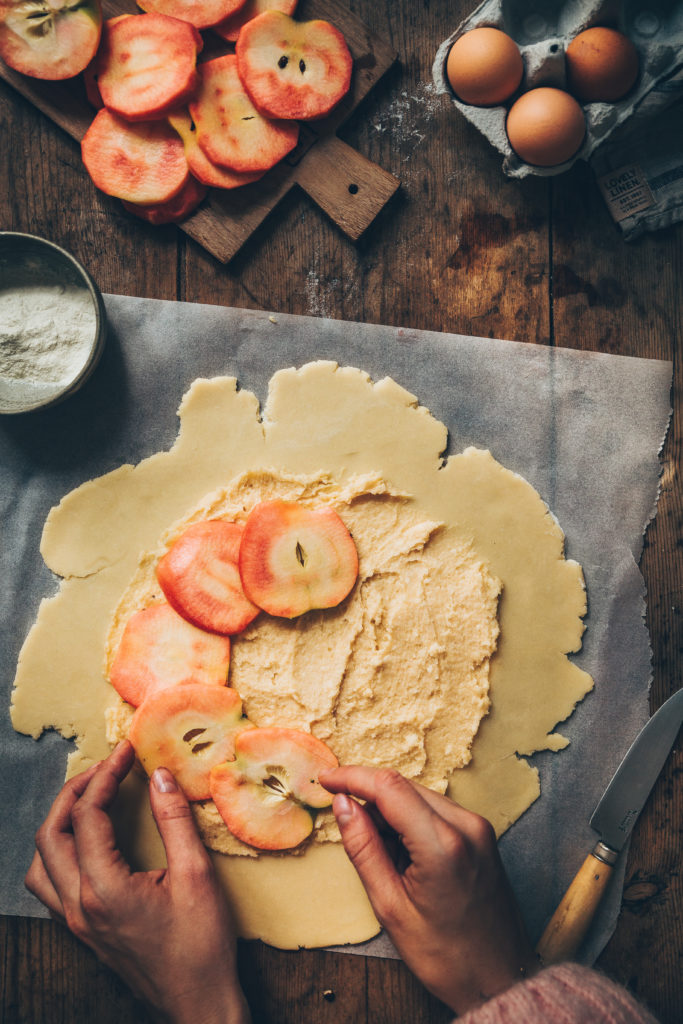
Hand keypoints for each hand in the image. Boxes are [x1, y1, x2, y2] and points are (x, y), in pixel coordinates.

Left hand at [25, 740, 250, 1023]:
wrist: (198, 1002)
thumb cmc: (202, 945)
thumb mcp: (196, 874)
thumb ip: (174, 820)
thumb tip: (160, 775)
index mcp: (104, 889)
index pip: (90, 815)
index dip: (107, 775)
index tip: (127, 751)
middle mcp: (79, 906)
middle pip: (52, 832)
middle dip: (76, 790)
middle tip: (107, 766)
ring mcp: (76, 922)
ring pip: (41, 861)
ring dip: (59, 822)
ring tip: (90, 798)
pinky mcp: (82, 931)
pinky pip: (48, 885)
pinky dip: (57, 853)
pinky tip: (85, 842)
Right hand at [319, 765, 539, 1014]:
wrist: (499, 977)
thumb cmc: (446, 955)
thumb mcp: (391, 906)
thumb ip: (364, 848)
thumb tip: (343, 805)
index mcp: (442, 844)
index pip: (388, 787)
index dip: (352, 778)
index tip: (326, 780)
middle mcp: (466, 825)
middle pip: (404, 786)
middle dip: (368, 796)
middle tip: (344, 820)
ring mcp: (478, 827)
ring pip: (419, 795)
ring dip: (390, 810)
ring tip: (381, 854)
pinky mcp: (482, 833)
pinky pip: (437, 809)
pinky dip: (412, 819)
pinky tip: (403, 852)